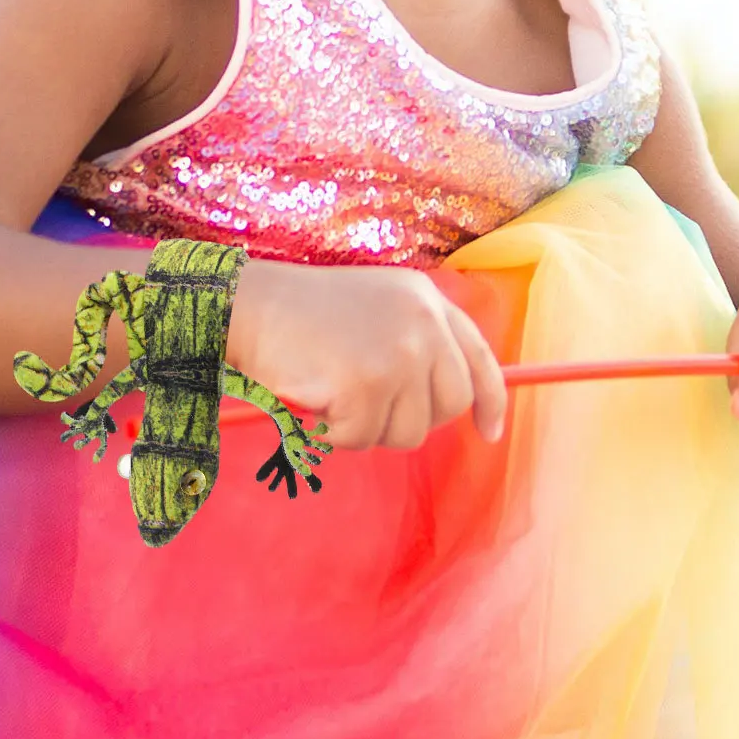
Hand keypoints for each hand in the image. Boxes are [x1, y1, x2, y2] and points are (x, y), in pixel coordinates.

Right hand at [227, 260, 507, 451]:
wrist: (249, 304)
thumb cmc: (302, 314)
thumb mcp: (377, 305)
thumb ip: (416, 340)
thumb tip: (447, 403)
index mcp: (427, 300)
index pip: (479, 359)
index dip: (489, 401)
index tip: (488, 432)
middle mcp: (423, 324)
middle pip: (448, 406)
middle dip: (411, 419)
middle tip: (366, 405)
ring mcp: (398, 355)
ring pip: (407, 432)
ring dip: (367, 427)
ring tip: (332, 391)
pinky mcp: (368, 386)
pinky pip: (362, 438)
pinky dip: (334, 432)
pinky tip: (315, 399)